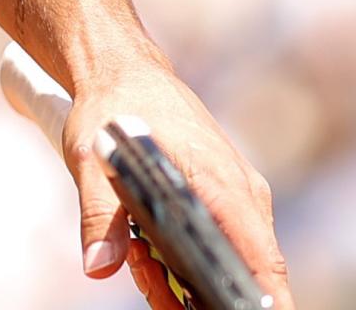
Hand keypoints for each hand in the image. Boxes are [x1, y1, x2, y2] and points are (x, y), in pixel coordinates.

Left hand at [64, 56, 293, 309]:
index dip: (263, 306)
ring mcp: (238, 200)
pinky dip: (182, 260)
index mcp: (224, 186)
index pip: (264, 266)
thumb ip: (98, 214)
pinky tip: (141, 245)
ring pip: (228, 265)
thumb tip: (99, 266)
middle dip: (196, 297)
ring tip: (135, 251)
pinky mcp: (223, 201)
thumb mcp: (92, 158)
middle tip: (144, 272)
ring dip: (181, 279)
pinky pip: (218, 248)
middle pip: (245, 277)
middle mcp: (244, 198)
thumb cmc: (112, 107)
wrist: (120, 69)